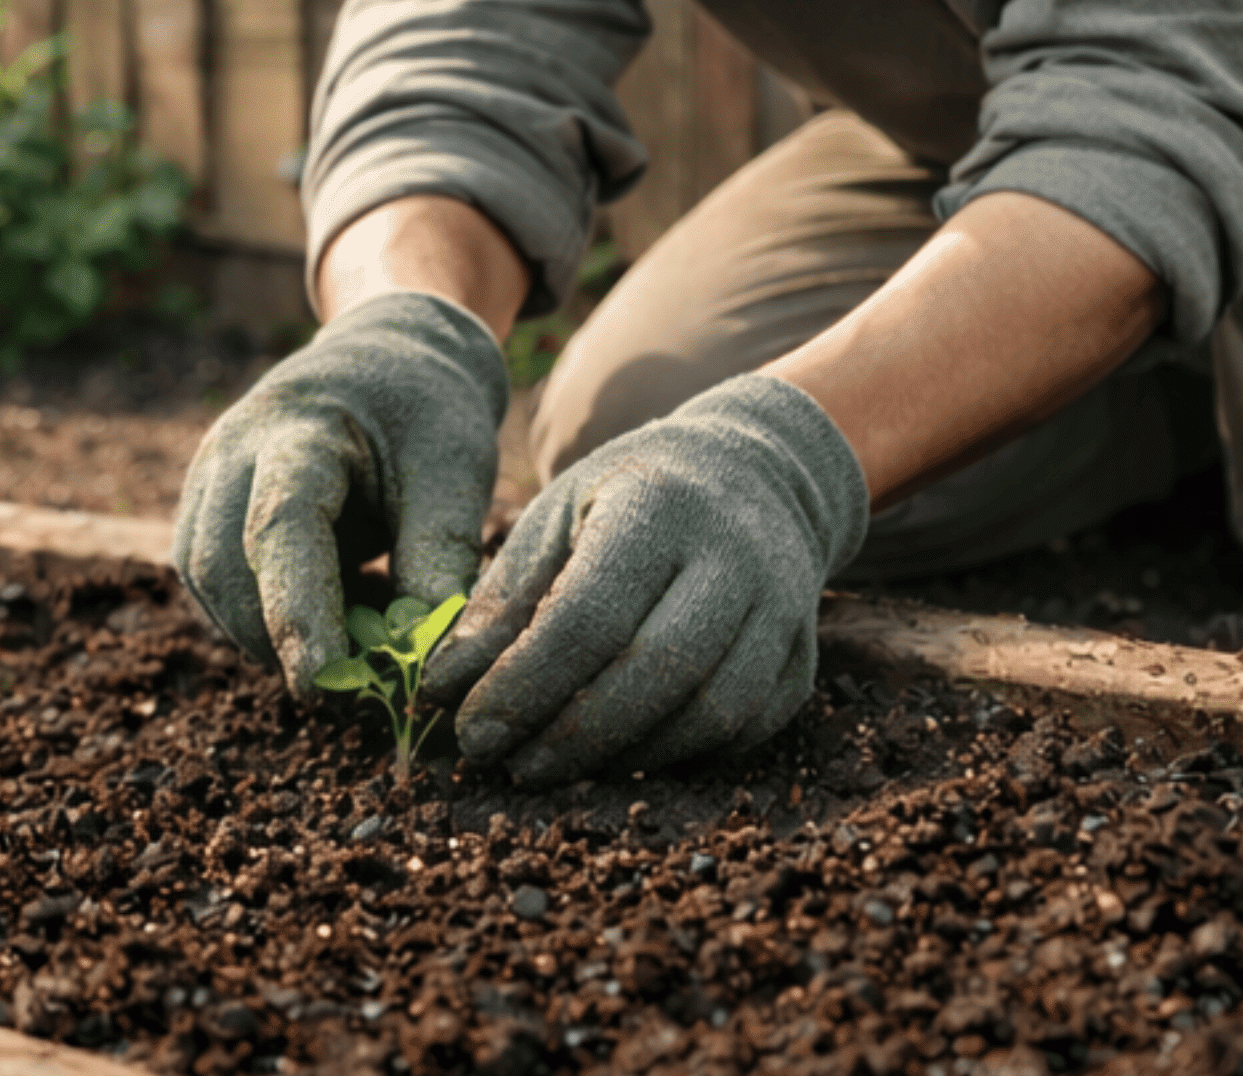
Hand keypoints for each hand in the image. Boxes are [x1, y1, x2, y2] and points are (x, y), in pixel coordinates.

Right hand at [173, 292, 507, 695]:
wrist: (390, 357)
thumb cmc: (429, 413)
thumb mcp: (457, 472)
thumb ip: (439, 557)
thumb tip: (422, 659)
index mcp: (301, 428)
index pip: (280, 526)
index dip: (295, 610)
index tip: (322, 682)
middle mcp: (233, 449)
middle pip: (222, 563)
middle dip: (276, 637)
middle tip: (353, 686)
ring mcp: (208, 476)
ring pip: (207, 581)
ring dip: (266, 632)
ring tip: (349, 643)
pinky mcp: (206, 506)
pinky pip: (214, 581)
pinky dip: (261, 616)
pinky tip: (326, 619)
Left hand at [425, 374, 869, 783]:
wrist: (757, 473)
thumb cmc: (630, 500)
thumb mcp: (555, 519)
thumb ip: (500, 603)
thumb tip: (440, 692)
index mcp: (658, 506)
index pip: (590, 614)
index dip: (526, 686)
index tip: (472, 734)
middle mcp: (735, 555)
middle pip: (658, 670)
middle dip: (575, 736)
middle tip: (513, 769)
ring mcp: (784, 608)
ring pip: (712, 712)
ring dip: (628, 757)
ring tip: (561, 767)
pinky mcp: (802, 657)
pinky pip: (746, 728)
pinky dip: (681, 756)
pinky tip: (626, 754)